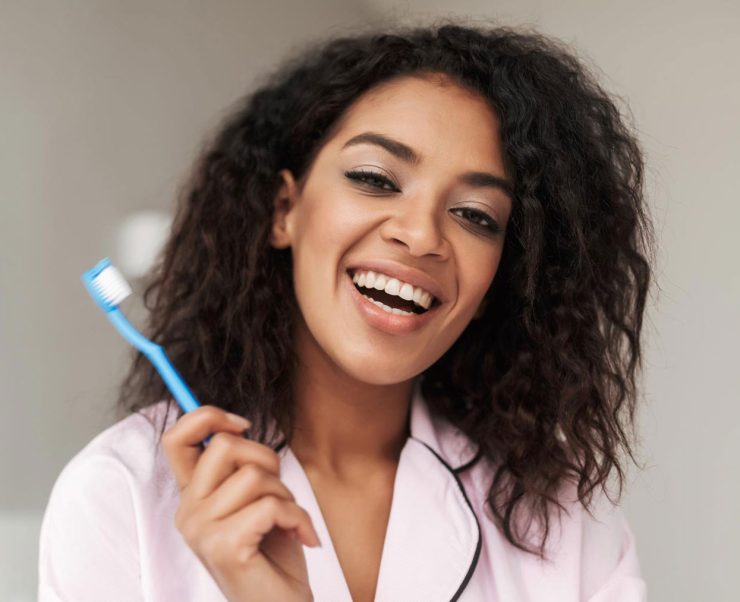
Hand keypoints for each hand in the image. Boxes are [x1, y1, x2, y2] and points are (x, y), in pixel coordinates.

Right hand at [161, 405, 319, 601]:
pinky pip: (270, 506)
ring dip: (285, 496)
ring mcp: (201, 531)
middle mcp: (187, 512)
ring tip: (286, 522)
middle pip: (225, 446)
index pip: (175, 438)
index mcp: (193, 496)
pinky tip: (302, 537)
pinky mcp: (223, 548)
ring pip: (253, 476)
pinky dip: (297, 519)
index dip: (208, 416)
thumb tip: (237, 424)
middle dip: (267, 460)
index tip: (242, 425)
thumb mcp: (255, 498)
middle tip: (278, 493)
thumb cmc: (273, 551)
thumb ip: (241, 466)